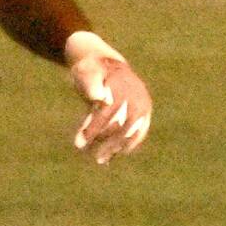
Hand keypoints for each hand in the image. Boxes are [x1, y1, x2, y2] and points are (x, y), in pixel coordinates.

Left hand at [65, 31, 150, 164]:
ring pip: (132, 131)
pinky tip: (114, 154)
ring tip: (100, 159)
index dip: (93, 128)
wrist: (108, 66)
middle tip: (84, 151)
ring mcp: (143, 103)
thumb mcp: (86, 72)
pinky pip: (140, 131)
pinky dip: (129, 144)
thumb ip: (90, 83)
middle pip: (121, 124)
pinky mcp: (146, 112)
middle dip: (103, 141)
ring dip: (115, 147)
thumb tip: (98, 97)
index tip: (79, 143)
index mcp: (120, 83)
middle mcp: (135, 94)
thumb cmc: (92, 70)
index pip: (107, 111)